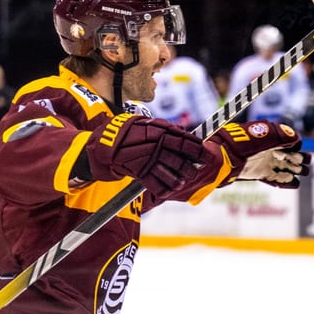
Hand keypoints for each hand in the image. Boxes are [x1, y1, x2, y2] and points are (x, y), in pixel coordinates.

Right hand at [83, 113, 206, 196]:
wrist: (105, 142)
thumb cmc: (130, 131)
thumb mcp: (148, 124)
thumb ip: (166, 128)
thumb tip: (184, 132)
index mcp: (160, 132)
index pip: (185, 141)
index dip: (198, 150)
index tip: (207, 155)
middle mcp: (156, 146)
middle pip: (179, 159)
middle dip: (191, 167)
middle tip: (197, 170)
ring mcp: (147, 160)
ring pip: (170, 172)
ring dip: (180, 178)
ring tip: (184, 181)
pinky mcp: (139, 172)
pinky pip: (155, 183)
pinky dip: (165, 188)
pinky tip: (172, 189)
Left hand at [209, 120, 310, 187]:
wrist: (221, 157)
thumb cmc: (241, 143)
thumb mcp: (264, 136)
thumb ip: (282, 136)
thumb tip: (297, 140)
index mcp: (269, 137)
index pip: (288, 141)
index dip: (296, 145)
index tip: (299, 150)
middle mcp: (267, 149)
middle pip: (288, 154)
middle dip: (298, 159)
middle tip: (305, 163)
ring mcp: (263, 162)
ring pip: (283, 166)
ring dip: (294, 170)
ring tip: (303, 172)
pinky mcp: (258, 174)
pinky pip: (275, 178)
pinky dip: (285, 182)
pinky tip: (295, 183)